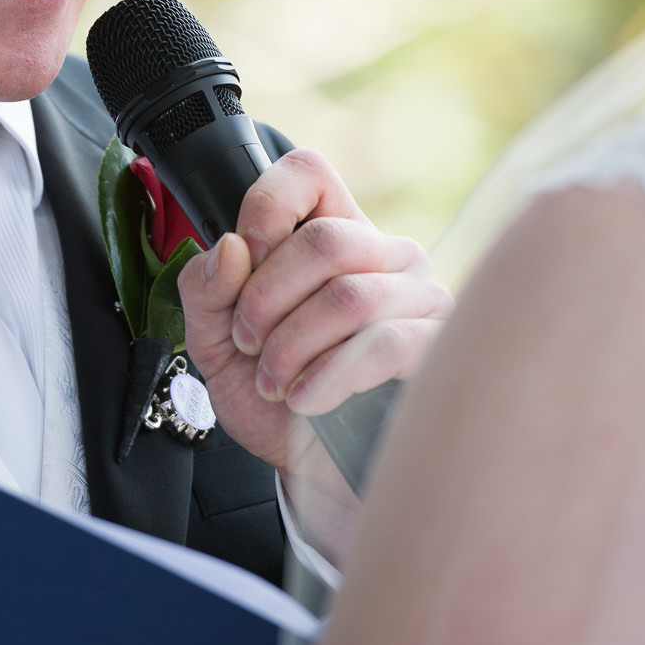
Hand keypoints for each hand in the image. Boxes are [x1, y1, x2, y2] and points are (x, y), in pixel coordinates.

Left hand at [177, 147, 451, 468]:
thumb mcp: (216, 343)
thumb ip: (206, 291)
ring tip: (275, 384)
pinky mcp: (437, 347)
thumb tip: (230, 248)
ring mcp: (419, 296)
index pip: (308, 172)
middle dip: (266, 298)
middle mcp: (382, 254)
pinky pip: (384, 344)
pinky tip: (307, 400)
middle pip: (325, 240)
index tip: (242, 259)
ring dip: (292, 346)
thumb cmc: (274, 397)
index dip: (266, 206)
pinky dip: (330, 376)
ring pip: (349, 295)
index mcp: (329, 235)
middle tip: (247, 343)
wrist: (313, 472)